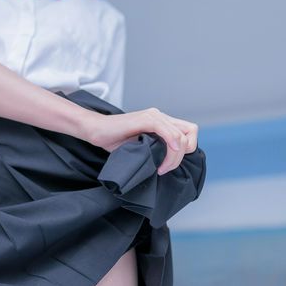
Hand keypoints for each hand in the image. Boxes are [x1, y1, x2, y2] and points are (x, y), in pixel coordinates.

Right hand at [83, 107, 198, 174]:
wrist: (95, 130)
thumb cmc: (113, 140)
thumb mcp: (140, 147)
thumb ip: (155, 149)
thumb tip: (167, 165)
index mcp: (161, 122)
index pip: (189, 132)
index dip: (186, 151)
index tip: (170, 164)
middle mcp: (160, 116)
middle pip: (190, 132)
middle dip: (183, 155)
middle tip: (166, 169)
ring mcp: (154, 116)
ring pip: (181, 136)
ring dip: (175, 157)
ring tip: (161, 168)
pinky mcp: (145, 119)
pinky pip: (168, 132)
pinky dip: (170, 148)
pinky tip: (161, 161)